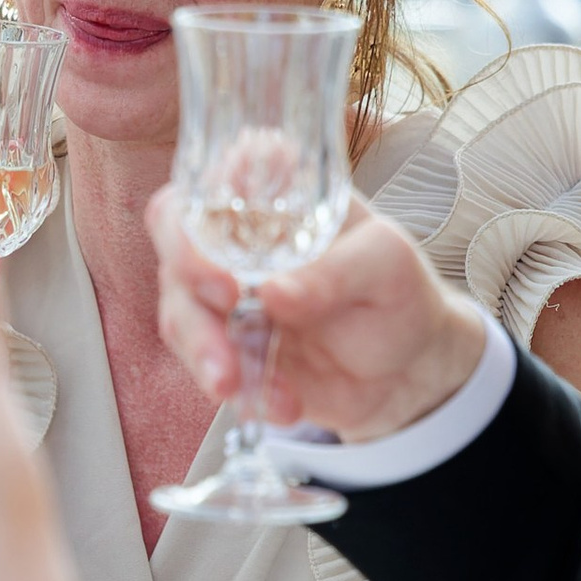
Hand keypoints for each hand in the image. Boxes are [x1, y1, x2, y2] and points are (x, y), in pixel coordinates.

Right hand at [147, 189, 486, 440]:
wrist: (404, 370)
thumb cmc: (396, 292)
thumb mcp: (388, 264)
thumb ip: (339, 271)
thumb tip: (274, 294)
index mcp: (273, 193)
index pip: (213, 177)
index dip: (200, 211)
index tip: (225, 262)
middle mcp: (236, 236)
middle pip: (175, 240)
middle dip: (190, 282)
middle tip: (227, 310)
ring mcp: (222, 294)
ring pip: (179, 310)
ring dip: (206, 351)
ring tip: (240, 385)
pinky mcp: (223, 346)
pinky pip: (205, 365)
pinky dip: (240, 390)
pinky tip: (281, 403)